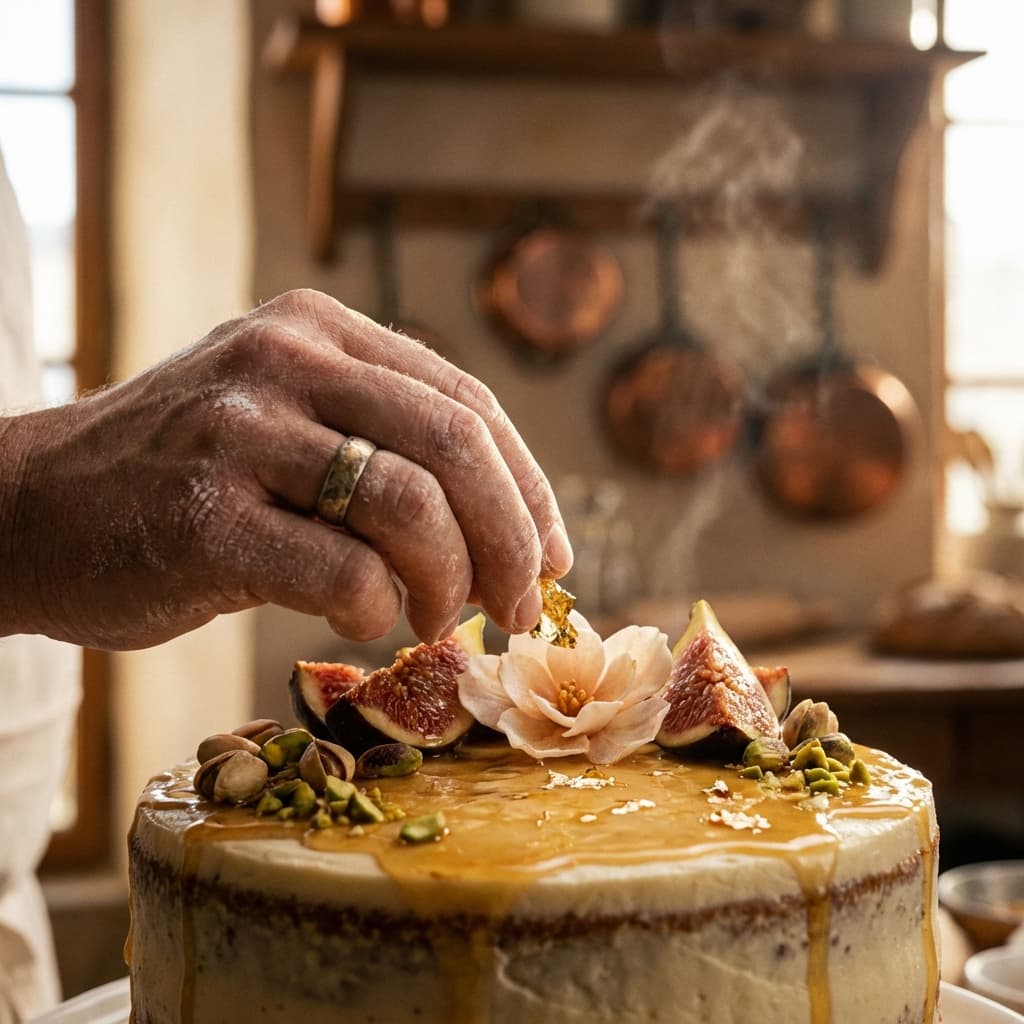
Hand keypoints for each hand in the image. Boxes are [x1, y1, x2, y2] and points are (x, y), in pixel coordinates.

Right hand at [0, 289, 571, 649]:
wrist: (26, 512)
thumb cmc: (179, 485)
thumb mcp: (285, 429)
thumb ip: (384, 454)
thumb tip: (507, 538)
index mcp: (319, 332)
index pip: (466, 402)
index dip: (528, 486)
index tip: (553, 555)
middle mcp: (285, 360)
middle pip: (457, 446)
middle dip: (513, 541)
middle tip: (519, 609)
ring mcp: (241, 431)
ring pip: (413, 506)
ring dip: (449, 582)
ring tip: (436, 620)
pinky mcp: (206, 514)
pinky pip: (343, 568)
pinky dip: (377, 607)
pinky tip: (365, 619)